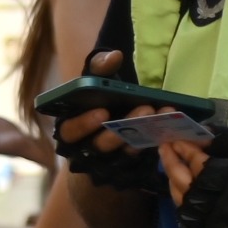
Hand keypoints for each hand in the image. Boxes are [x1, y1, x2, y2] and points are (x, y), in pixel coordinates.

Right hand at [53, 51, 161, 192]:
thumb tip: (114, 57)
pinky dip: (146, 148)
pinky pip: (133, 164)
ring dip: (137, 137)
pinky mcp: (119, 171)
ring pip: (117, 156)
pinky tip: (159, 134)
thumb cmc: (98, 105)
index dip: (83, 123)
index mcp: (69, 129)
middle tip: (142, 109)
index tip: (103, 111)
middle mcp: (82, 151)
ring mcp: (101, 164)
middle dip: (118, 130)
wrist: (105, 138)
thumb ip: (99, 70)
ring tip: (155, 118)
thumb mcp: (95, 86)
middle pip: (97, 145)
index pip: (68, 130)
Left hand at [174, 127, 227, 227]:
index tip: (174, 140)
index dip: (186, 155)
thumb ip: (218, 140)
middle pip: (193, 196)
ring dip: (176, 190)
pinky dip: (187, 212)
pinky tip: (182, 192)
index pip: (204, 173)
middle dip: (175, 170)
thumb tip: (189, 137)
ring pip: (192, 215)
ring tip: (171, 168)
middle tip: (166, 150)